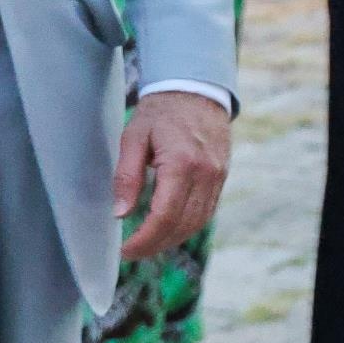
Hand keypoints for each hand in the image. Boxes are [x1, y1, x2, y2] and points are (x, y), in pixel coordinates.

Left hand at [116, 91, 230, 260]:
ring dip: (172, 239)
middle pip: (182, 225)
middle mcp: (205, 174)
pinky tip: (169, 228)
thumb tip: (121, 213)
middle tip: (132, 252)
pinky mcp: (222, 178)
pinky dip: (187, 226)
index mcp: (181, 163)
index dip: (144, 239)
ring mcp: (218, 177)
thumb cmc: (161, 112)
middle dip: (156, 245)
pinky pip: (206, 212)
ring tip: (148, 244)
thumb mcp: (134, 137)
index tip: (125, 250)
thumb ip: (127, 176)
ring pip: (197, 223)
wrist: (197, 90)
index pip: (164, 216)